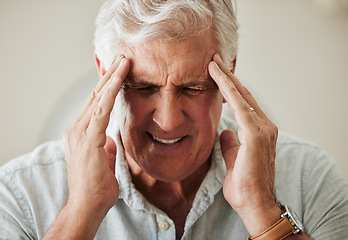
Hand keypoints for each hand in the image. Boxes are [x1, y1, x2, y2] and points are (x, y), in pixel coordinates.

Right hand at [60, 55, 129, 236]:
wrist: (87, 205)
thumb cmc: (96, 185)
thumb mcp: (103, 159)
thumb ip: (105, 145)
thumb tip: (110, 139)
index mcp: (80, 132)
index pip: (95, 103)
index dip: (106, 86)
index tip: (117, 70)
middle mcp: (76, 128)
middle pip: (95, 95)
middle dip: (109, 75)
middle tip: (122, 57)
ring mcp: (80, 132)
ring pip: (98, 98)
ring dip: (112, 78)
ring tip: (124, 61)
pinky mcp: (88, 138)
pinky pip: (102, 110)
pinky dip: (111, 92)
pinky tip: (120, 78)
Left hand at [208, 54, 279, 235]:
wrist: (255, 204)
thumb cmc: (245, 186)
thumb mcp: (234, 160)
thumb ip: (231, 144)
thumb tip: (225, 131)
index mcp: (259, 132)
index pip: (243, 104)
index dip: (230, 88)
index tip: (217, 74)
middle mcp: (264, 126)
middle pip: (243, 95)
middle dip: (228, 77)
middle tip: (214, 60)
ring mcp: (262, 129)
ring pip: (241, 96)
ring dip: (227, 78)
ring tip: (213, 62)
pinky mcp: (256, 134)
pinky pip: (239, 105)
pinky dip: (228, 89)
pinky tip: (217, 77)